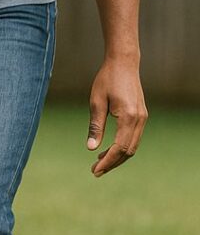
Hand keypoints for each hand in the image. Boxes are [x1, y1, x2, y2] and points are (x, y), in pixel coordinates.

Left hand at [87, 59, 147, 176]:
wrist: (124, 63)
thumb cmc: (106, 79)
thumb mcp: (96, 101)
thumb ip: (95, 126)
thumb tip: (91, 148)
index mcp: (128, 117)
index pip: (119, 148)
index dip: (108, 161)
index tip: (95, 170)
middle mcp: (140, 120)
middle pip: (128, 151)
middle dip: (112, 163)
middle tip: (95, 171)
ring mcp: (143, 118)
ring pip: (132, 146)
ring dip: (117, 156)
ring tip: (99, 162)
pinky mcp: (142, 116)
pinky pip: (134, 138)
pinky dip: (122, 147)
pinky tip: (109, 149)